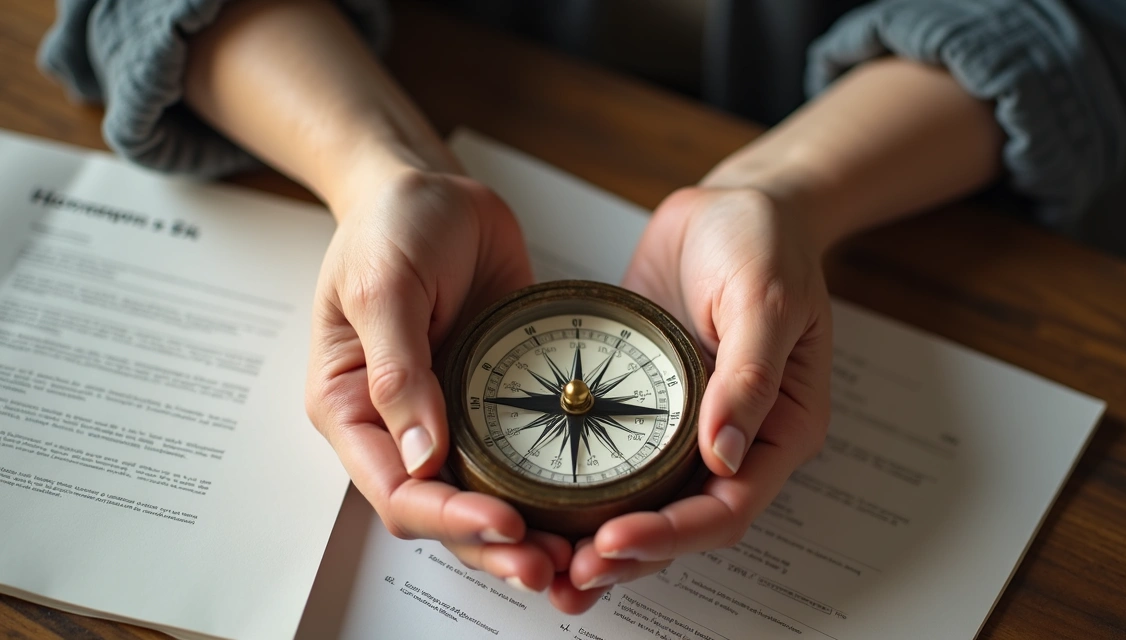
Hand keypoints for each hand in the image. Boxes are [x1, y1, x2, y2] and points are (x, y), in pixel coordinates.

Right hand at [305, 166, 571, 592]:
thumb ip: (398, 368)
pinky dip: (548, 489)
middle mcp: (400, 424)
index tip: (505, 523)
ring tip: (575, 556)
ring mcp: (450, 416)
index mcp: (353, 406)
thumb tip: (421, 453)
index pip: (395, 490)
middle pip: (442, 510)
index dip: (449, 517)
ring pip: (483, 497)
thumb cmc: (391, 225)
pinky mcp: (494, 402)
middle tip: (550, 564)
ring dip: (526, 533)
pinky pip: (521, 458)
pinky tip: (587, 505)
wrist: (434, 188)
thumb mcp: (384, 285)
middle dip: (493, 545)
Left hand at [556, 186, 832, 608]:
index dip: (673, 535)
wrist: (732, 205)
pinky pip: (615, 461)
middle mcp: (734, 440)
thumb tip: (725, 452)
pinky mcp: (645, 408)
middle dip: (628, 557)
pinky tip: (539, 509)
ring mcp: (686, 428)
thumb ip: (749, 375)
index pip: (728, 507)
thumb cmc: (766, 243)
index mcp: (777, 428)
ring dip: (600, 542)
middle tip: (569, 575)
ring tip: (548, 567)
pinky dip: (583, 493)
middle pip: (683, 524)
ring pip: (646, 505)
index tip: (615, 540)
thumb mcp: (765, 298)